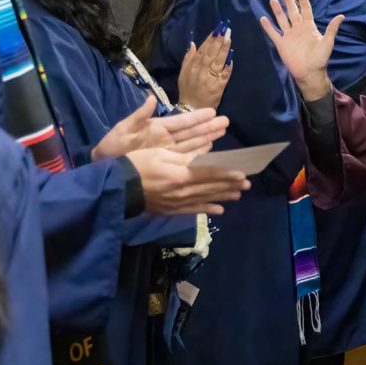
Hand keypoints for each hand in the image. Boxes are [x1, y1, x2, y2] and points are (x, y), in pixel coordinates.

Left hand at [91, 96, 228, 159]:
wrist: (105, 169)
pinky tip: (210, 150)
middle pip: (191, 132)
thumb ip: (139, 115)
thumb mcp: (123, 130)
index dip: (196, 116)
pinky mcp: (166, 163)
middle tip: (226, 121)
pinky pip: (186, 158)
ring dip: (207, 138)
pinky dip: (198, 154)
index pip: (181, 121)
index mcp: (157, 128)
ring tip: (223, 132)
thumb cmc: (112, 147)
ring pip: (192, 144)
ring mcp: (168, 152)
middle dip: (208, 126)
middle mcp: (166, 139)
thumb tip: (150, 98)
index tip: (213, 111)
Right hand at [126, 147, 250, 215]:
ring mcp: (178, 203)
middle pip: (211, 187)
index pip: (210, 174)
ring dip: (223, 197)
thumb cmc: (138, 164)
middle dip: (230, 186)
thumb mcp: (161, 154)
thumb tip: (205, 159)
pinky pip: (193, 210)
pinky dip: (207, 209)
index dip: (227, 174)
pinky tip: (220, 210)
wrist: (117, 188)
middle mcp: (183, 191)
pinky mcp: (171, 210)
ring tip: (238, 195)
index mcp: (181, 174)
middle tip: (247, 184)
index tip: (242, 174)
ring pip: (205, 199)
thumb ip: (184, 158)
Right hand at [179, 23, 232, 109]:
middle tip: (225, 29)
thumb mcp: (183, 74)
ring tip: (229, 38)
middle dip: (219, 41)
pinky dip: (228, 66)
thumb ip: (188, 58)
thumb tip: (192, 43)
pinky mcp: (219, 87)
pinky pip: (224, 75)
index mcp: (192, 67)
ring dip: (224, 49)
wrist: (192, 109)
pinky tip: (232, 57)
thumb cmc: (187, 90)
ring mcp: (210, 79)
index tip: (217, 30)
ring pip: (218, 62)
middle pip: (211, 54)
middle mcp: (201, 72)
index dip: (210, 39)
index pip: (202, 50)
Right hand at [259, 0, 342, 101]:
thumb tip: (342, 16)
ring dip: (277, 10)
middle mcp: (298, 29)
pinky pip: (273, 33)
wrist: (309, 73)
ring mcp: (289, 36)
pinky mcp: (281, 44)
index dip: (302, 0)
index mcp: (309, 27)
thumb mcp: (327, 42)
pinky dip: (268, 26)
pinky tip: (263, 18)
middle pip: (292, 11)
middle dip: (288, 0)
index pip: (305, 10)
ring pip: (282, 20)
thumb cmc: (320, 58)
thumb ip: (332, 29)